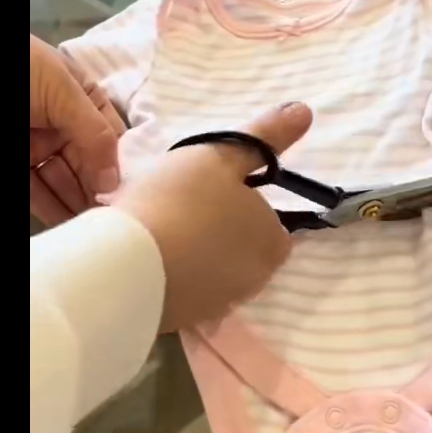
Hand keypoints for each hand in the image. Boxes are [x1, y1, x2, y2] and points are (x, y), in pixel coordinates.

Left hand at [30, 34, 125, 225]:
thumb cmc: (16, 68)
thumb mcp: (60, 88)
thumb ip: (93, 132)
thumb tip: (114, 180)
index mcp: (80, 97)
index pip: (112, 137)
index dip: (121, 164)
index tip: (128, 193)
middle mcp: (62, 123)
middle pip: (90, 165)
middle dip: (99, 191)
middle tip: (112, 218)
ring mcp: (37, 145)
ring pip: (65, 182)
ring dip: (79, 204)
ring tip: (94, 225)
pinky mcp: (17, 164)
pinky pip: (38, 192)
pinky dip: (53, 208)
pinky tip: (70, 223)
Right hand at [112, 102, 312, 331]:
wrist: (125, 266)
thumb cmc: (179, 201)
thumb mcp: (221, 155)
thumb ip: (264, 137)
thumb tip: (305, 111)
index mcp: (274, 244)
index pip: (270, 223)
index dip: (241, 204)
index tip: (208, 193)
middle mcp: (257, 281)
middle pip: (243, 247)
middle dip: (219, 231)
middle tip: (179, 208)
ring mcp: (221, 305)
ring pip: (215, 270)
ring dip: (197, 254)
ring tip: (159, 231)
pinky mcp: (187, 321)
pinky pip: (188, 290)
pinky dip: (176, 275)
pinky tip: (150, 259)